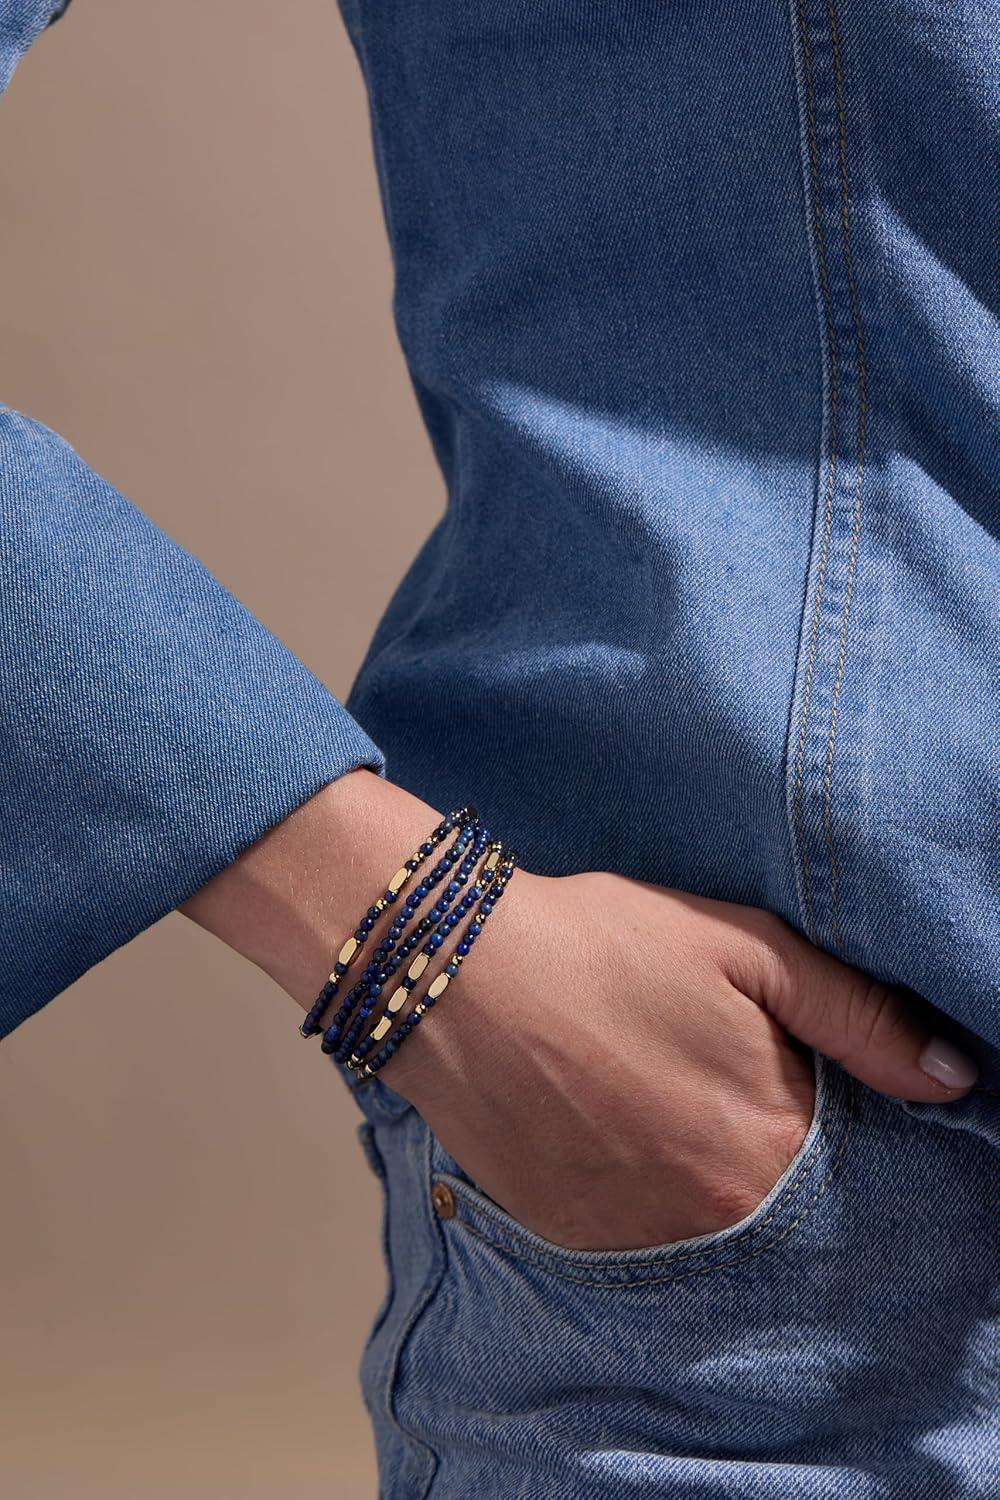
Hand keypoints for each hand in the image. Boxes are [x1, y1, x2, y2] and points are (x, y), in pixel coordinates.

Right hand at [387, 868, 978, 1250]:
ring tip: (654, 1098)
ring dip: (703, 1176)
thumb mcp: (746, 949)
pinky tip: (613, 1127)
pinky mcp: (572, 1240)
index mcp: (772, 1137)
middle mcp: (714, 1211)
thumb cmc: (600, 947)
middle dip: (766, 1147)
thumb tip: (954, 1078)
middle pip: (781, 1200)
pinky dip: (642, 1195)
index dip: (831, 1115)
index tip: (791, 1078)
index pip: (853, 1163)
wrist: (452, 974)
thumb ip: (858, 1016)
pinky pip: (638, 1239)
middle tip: (709, 1080)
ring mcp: (639, 1236)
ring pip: (710, 1226)